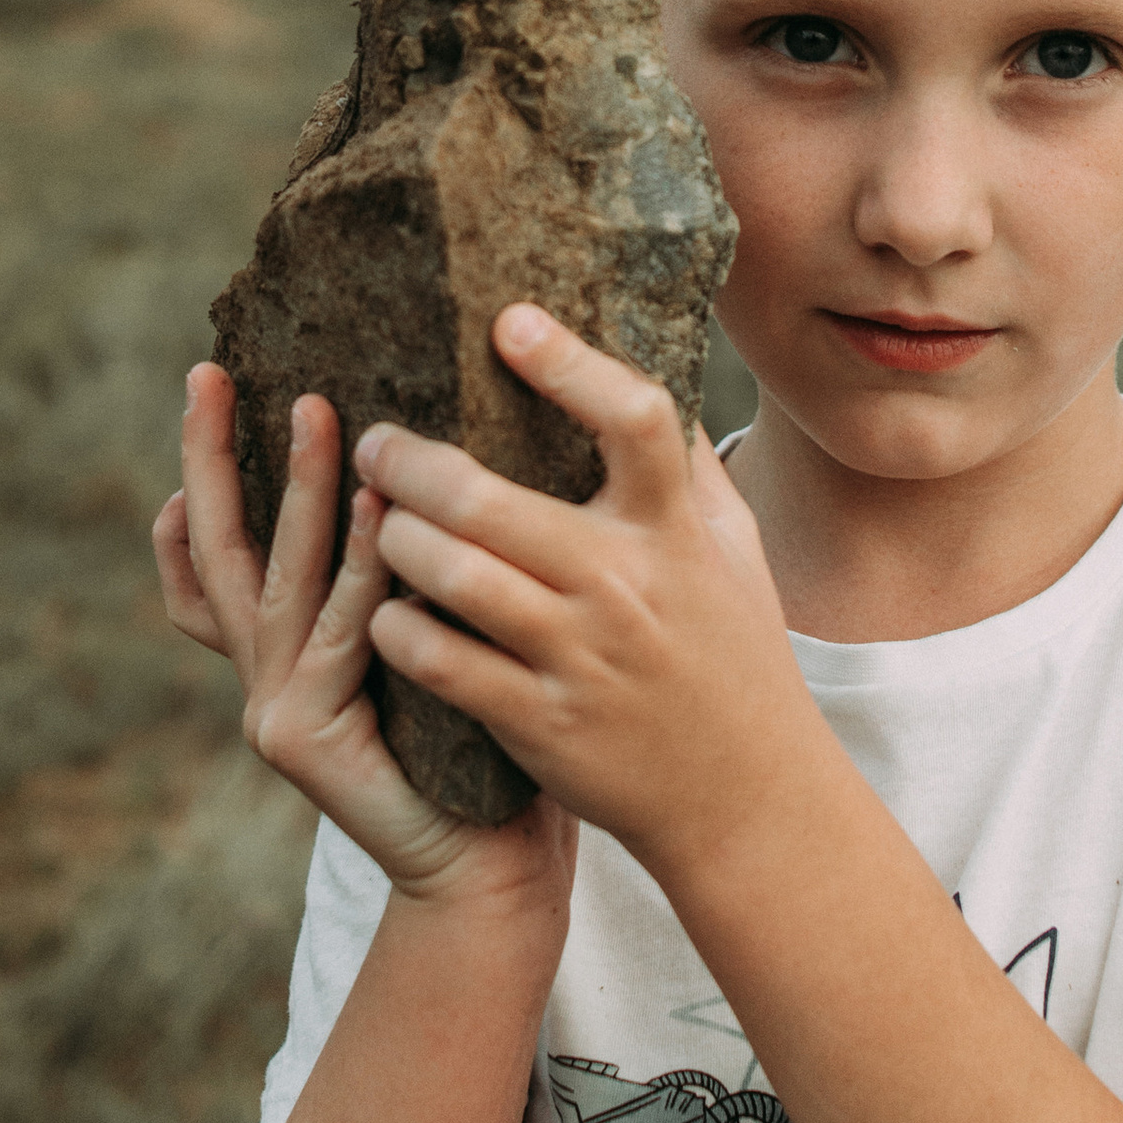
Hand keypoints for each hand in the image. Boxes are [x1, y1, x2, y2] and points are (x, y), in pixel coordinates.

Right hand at [153, 364, 572, 913]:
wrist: (489, 867)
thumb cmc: (480, 749)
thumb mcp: (425, 642)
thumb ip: (403, 576)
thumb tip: (427, 465)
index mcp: (286, 656)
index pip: (212, 564)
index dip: (198, 486)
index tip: (206, 400)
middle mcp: (264, 677)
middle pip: (215, 550)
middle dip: (210, 457)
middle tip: (209, 373)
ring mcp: (274, 709)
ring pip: (281, 576)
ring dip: (300, 487)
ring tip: (319, 409)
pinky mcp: (303, 737)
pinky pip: (342, 629)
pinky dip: (362, 563)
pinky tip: (384, 506)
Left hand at [352, 308, 819, 877]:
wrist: (747, 801)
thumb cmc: (732, 659)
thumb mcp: (736, 554)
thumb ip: (691, 468)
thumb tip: (655, 376)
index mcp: (675, 530)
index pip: (634, 421)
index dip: (571, 364)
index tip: (510, 321)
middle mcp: (625, 587)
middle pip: (492, 500)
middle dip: (410, 462)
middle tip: (375, 443)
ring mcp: (578, 658)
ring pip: (450, 575)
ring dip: (393, 539)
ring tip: (376, 521)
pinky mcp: (539, 724)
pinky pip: (438, 662)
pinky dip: (396, 627)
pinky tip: (385, 610)